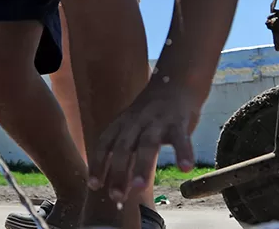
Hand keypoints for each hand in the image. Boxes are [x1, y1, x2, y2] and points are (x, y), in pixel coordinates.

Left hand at [88, 80, 200, 202]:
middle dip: (118, 173)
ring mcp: (157, 120)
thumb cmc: (150, 113)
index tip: (93, 185)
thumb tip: (118, 184)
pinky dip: (183, 152)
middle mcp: (135, 122)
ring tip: (139, 187)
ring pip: (148, 144)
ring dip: (143, 166)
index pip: (105, 144)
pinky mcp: (179, 121)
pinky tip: (185, 168)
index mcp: (121, 124)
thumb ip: (125, 151)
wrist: (175, 82)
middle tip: (116, 197)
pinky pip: (181, 138)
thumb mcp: (131, 126)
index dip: (98, 164)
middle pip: (124, 148)